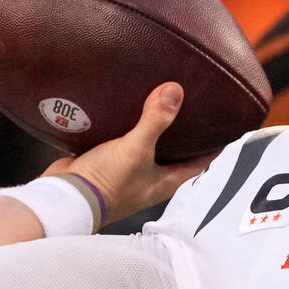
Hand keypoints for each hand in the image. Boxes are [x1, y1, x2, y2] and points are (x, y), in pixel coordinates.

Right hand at [45, 82, 211, 222]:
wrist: (64, 196)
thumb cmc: (105, 185)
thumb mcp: (136, 149)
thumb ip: (156, 120)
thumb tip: (175, 92)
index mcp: (167, 180)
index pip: (202, 161)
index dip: (214, 144)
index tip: (224, 124)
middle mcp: (152, 177)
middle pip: (177, 151)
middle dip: (184, 131)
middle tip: (192, 104)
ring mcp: (130, 170)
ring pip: (150, 145)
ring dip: (155, 126)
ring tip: (161, 100)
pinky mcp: (108, 162)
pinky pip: (124, 141)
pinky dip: (128, 126)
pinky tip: (127, 108)